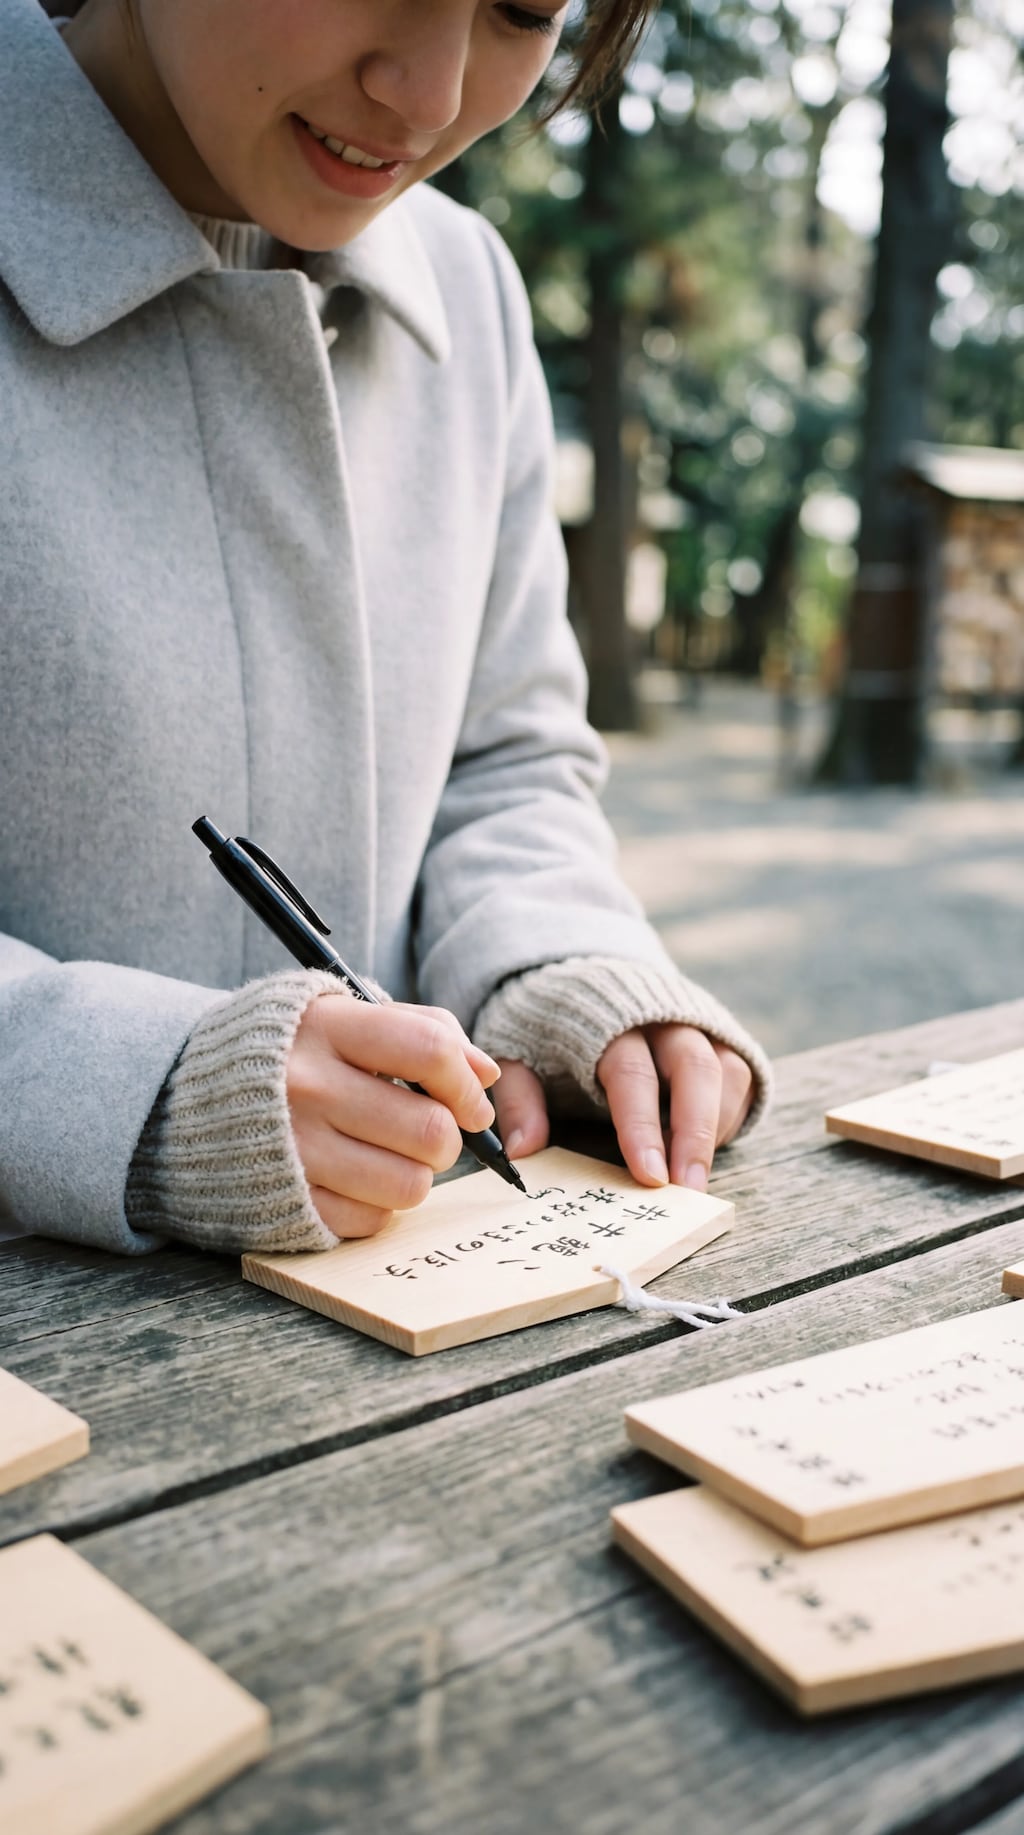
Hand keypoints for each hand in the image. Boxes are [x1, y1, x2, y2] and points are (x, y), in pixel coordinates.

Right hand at [286, 996, 499, 1237]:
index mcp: (326, 1028)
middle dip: (447, 1136)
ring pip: (411, 1184)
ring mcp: (294, 1151)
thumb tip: (487, 1073)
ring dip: (416, 1174)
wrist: (178, 1096)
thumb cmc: (284, 1052)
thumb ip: (421, 1029)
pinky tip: (353, 1176)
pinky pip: (372, 1220)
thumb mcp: (341, 1016)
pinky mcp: (285, 1202)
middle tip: (426, 1130)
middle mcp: (307, 1088)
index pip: (430, 1051)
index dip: (466, 1082)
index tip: (470, 1102)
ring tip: (389, 1154)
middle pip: (431, 1129)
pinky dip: (377, 1204)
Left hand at [490, 1024, 752, 1190]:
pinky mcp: (718, 1035)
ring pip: (725, 1070)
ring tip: (697, 1179)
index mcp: (607, 1022)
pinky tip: (707, 1150)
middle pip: (693, 1068)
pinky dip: (730, 1113)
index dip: (641, 1127)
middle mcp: (660, 1018)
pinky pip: (739, 1073)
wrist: (583, 979)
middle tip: (689, 1189)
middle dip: (694, 1133)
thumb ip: (520, 1097)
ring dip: (716, 1127)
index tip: (650, 1177)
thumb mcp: (519, 1053)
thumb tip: (523, 1151)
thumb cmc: (552, 1030)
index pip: (631, 1074)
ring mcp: (695, 1024)